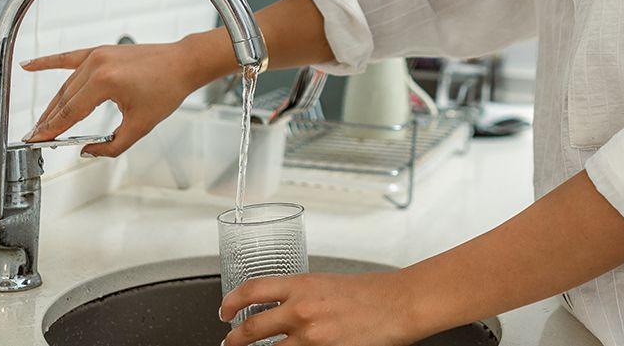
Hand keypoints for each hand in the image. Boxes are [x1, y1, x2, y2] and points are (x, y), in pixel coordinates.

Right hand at [20, 40, 205, 156]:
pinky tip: (28, 65)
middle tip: (34, 137)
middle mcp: (97, 65)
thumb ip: (112, 146)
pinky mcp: (101, 50)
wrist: (183, 63)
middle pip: (65, 99)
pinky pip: (69, 58)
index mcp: (105, 82)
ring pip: (67, 85)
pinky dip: (48, 62)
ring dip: (52, 104)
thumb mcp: (141, 126)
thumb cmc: (167, 90)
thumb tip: (86, 153)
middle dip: (48, 120)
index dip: (51, 130)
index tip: (36, 141)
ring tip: (40, 122)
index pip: (70, 113)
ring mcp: (98, 55)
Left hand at [220, 270, 427, 345]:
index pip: (251, 290)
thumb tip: (282, 308)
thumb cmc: (372, 292)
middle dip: (234, 340)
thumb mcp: (328, 283)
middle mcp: (301, 311)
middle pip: (251, 329)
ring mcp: (312, 338)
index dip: (229, 302)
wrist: (400, 304)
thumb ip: (302, 295)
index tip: (223, 311)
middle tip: (229, 343)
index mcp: (302, 285)